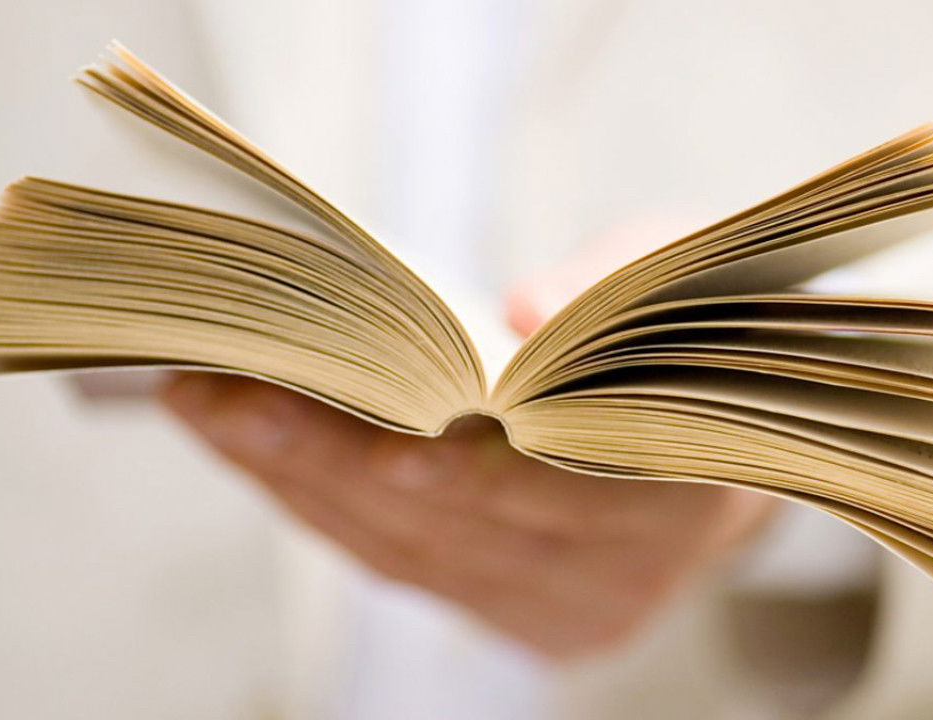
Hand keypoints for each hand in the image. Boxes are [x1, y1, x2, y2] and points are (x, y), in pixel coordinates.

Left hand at [160, 235, 779, 659]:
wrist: (718, 439)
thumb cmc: (689, 346)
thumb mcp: (684, 278)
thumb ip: (622, 283)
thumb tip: (529, 307)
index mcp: (680, 499)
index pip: (558, 494)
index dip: (467, 471)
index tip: (374, 429)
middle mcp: (612, 579)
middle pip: (452, 530)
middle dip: (330, 461)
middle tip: (225, 394)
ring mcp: (555, 610)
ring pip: (407, 555)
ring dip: (300, 481)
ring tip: (213, 407)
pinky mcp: (512, 616)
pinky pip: (398, 564)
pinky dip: (323, 504)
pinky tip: (259, 449)